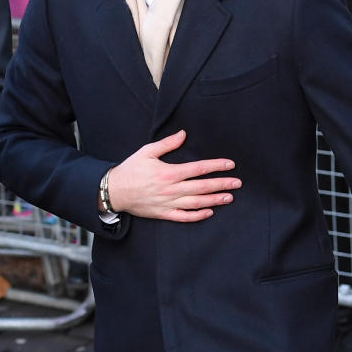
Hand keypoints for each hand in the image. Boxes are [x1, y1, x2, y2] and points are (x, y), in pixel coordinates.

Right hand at [106, 130, 241, 220]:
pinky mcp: (163, 214)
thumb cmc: (130, 169)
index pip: (198, 168)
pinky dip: (197, 216)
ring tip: (229, 198)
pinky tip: (210, 212)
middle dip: (222, 184)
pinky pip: (183, 217)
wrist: (113, 191)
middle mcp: (171, 189)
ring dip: (214, 200)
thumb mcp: (147, 151)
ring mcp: (168, 203)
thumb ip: (167, 143)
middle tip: (238, 183)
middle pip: (202, 187)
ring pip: (196, 203)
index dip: (216, 166)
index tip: (230, 164)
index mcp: (169, 173)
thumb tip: (184, 134)